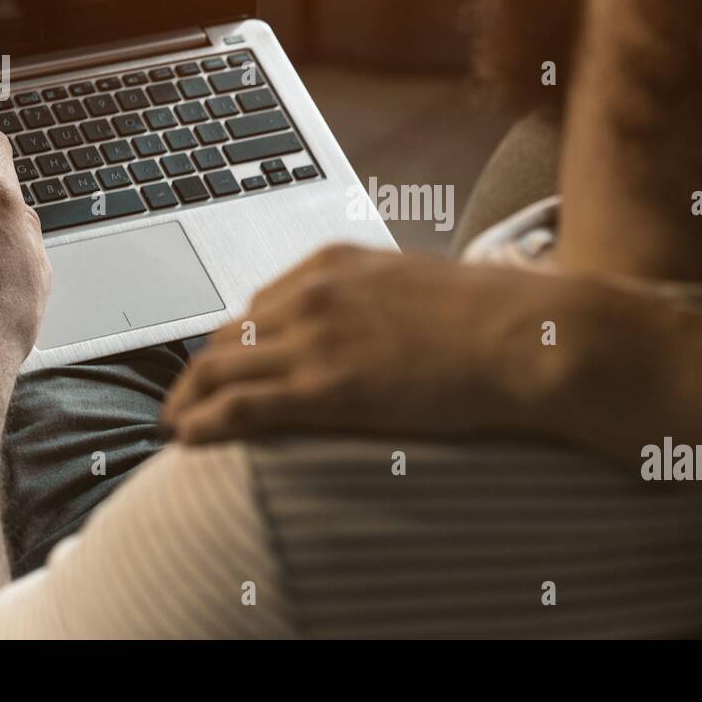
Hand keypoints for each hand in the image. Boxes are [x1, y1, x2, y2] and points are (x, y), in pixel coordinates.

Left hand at [161, 245, 660, 444]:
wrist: (524, 337)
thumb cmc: (493, 316)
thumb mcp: (419, 288)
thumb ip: (377, 302)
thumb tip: (370, 330)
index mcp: (335, 264)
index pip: (258, 303)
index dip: (236, 341)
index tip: (227, 364)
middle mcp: (312, 294)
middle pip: (228, 333)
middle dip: (204, 368)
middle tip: (190, 397)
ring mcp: (313, 339)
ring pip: (218, 367)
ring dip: (188, 397)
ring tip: (177, 423)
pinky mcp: (322, 387)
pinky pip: (236, 404)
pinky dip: (201, 420)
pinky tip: (186, 437)